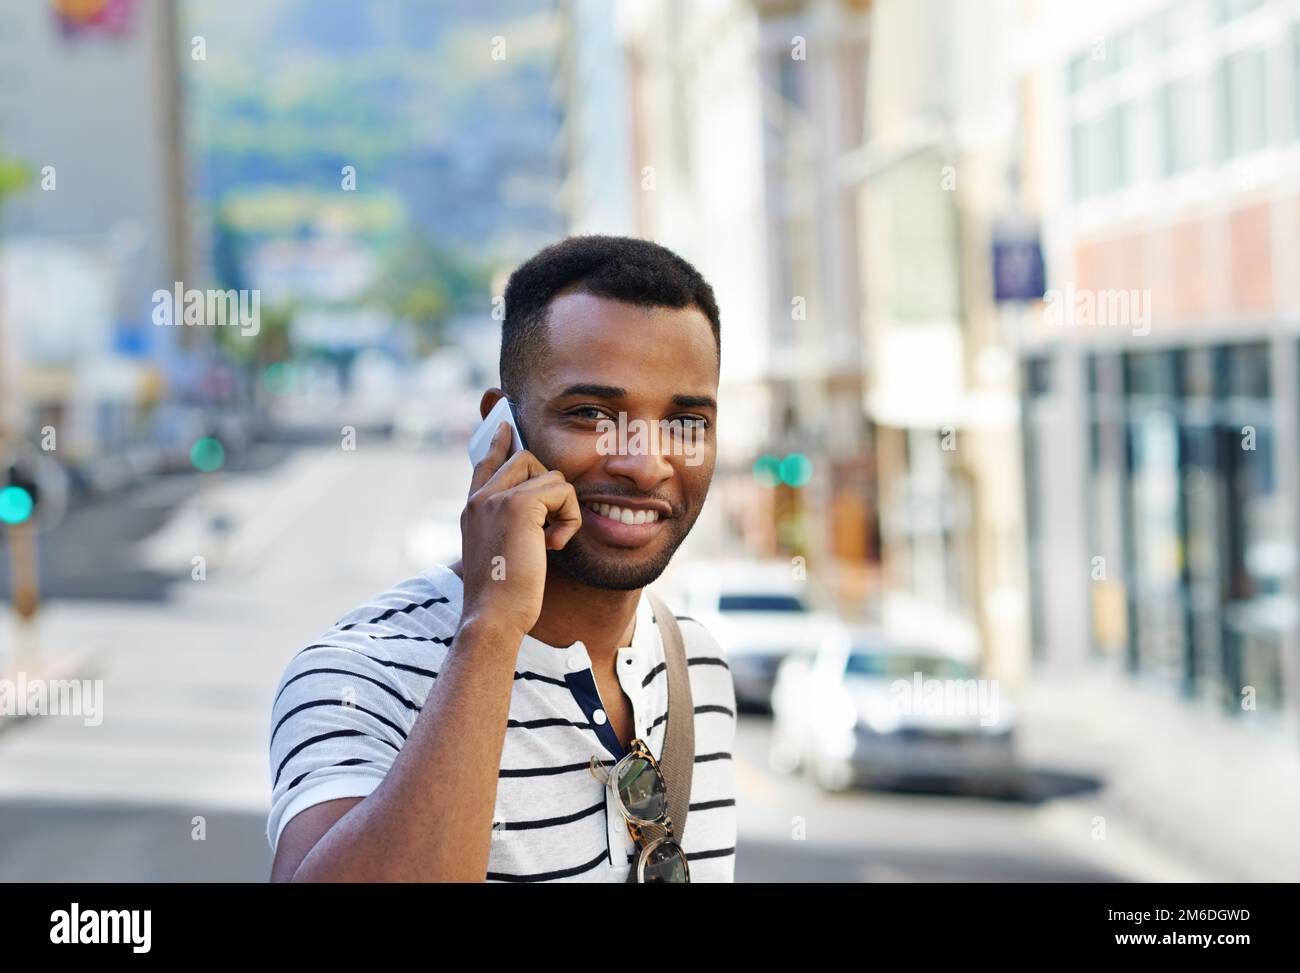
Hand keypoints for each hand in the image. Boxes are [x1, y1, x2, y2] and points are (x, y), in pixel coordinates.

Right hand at [458, 422, 582, 639]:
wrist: (493, 615)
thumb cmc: (502, 596)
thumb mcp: (500, 553)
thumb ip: (508, 527)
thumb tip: (539, 512)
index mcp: (472, 508)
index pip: (486, 462)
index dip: (498, 442)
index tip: (504, 426)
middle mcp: (480, 498)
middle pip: (525, 458)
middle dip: (549, 487)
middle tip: (548, 529)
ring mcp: (496, 497)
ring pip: (549, 473)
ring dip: (561, 508)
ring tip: (549, 542)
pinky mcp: (518, 504)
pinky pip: (562, 491)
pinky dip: (568, 519)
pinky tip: (554, 546)